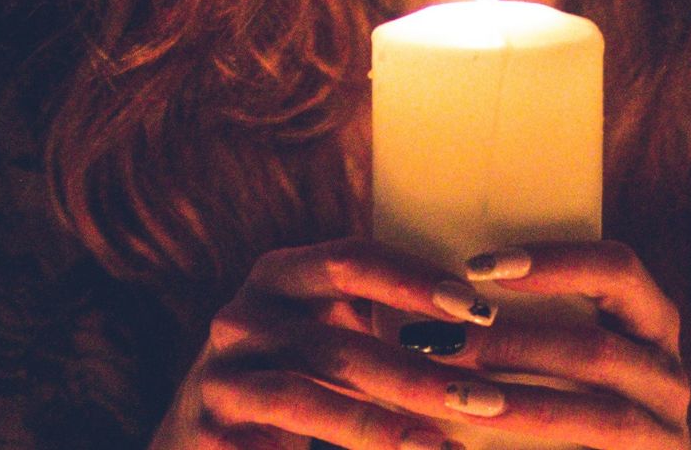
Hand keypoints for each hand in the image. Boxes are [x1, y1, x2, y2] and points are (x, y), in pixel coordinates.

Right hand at [150, 236, 503, 449]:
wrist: (207, 430)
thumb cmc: (294, 371)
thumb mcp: (331, 331)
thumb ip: (386, 320)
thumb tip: (483, 327)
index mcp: (280, 275)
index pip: (351, 260)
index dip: (414, 279)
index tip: (477, 308)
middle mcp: (242, 316)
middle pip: (336, 342)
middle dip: (416, 374)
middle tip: (484, 401)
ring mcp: (220, 376)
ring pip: (304, 398)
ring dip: (380, 428)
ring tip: (439, 449)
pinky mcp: (208, 431)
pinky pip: (278, 445)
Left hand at [430, 240, 690, 448]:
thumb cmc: (571, 401)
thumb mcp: (559, 356)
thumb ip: (517, 327)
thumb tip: (431, 303)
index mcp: (650, 325)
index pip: (618, 271)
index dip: (553, 263)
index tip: (478, 267)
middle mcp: (669, 375)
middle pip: (600, 351)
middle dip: (514, 345)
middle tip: (441, 343)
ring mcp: (667, 432)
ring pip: (604, 417)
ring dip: (521, 406)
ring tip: (456, 398)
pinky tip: (470, 444)